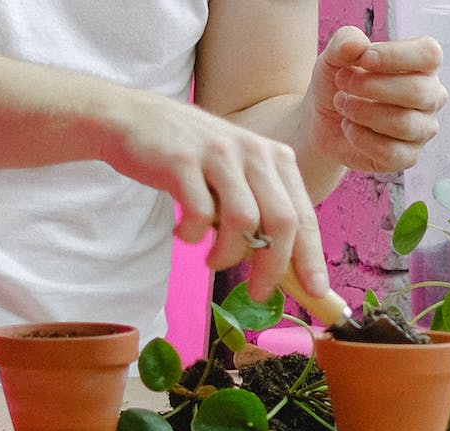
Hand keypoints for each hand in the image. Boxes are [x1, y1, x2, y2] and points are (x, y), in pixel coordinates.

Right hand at [100, 89, 328, 301]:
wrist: (133, 118)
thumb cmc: (193, 158)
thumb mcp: (239, 174)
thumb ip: (262, 210)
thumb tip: (285, 269)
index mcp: (276, 157)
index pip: (304, 215)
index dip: (311, 258)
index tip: (316, 292)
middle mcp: (254, 151)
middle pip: (281, 220)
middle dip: (273, 267)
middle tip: (258, 292)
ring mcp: (219, 154)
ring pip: (243, 220)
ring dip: (228, 254)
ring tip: (213, 261)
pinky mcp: (182, 160)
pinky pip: (198, 213)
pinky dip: (192, 235)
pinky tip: (184, 234)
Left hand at [308, 26, 447, 172]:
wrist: (323, 119)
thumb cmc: (339, 82)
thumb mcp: (335, 56)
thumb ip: (345, 42)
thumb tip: (358, 46)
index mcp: (423, 66)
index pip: (429, 55)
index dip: (396, 55)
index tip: (364, 59)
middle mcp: (430, 97)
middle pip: (417, 91)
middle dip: (372, 87)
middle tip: (343, 82)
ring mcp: (422, 130)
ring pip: (404, 124)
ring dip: (363, 112)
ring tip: (342, 104)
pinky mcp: (407, 157)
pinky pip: (391, 152)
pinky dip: (361, 138)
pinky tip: (348, 128)